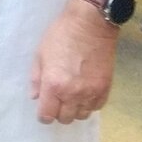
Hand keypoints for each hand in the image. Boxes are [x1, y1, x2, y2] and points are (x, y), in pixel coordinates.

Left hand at [30, 0, 119, 123]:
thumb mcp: (40, 54)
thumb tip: (35, 97)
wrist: (90, 24)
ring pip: (81, 115)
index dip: (43, 114)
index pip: (47, 115)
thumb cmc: (61, 35)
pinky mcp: (105, 88)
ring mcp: (91, 92)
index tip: (44, 107)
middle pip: (65, 118)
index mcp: (54, 85)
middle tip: (57, 98)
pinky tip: (84, 92)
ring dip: (74, 109)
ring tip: (71, 95)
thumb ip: (36, 79)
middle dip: (58, 111)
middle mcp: (73, 93)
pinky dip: (89, 104)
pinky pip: (96, 107)